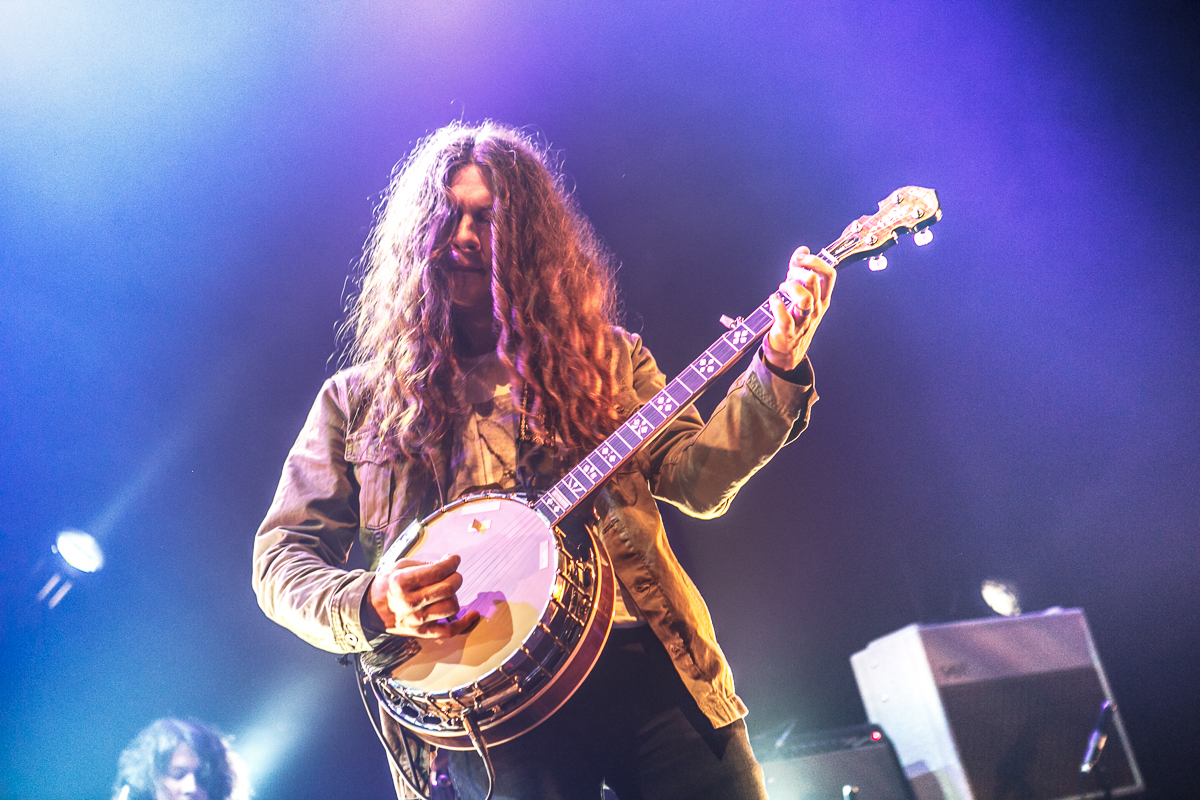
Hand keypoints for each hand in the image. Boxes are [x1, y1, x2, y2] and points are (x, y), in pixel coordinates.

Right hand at [369, 554, 480, 638]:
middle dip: (456, 577)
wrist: (370, 610)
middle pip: (448, 589)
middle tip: (453, 574)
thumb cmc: (388, 585)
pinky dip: (464, 624)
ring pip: (451, 607)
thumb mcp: (401, 567)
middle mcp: (410, 602)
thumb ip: (426, 565)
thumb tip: (449, 562)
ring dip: (455, 596)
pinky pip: (449, 631)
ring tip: (448, 591)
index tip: (454, 559)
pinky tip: (472, 614)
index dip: (451, 563)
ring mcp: (416, 620)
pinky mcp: (421, 632)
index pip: (438, 571)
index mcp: (402, 582)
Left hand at [762, 246, 835, 372]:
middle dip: (797, 271)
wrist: (787, 351)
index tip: (801, 258)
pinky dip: (776, 305)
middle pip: (814, 281)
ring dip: (790, 287)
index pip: (829, 274)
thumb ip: (801, 271)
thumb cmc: (794, 319)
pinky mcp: (788, 333)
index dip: (815, 261)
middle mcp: (816, 309)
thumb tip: (803, 249)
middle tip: (788, 276)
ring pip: (804, 299)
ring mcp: (803, 322)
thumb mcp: (801, 293)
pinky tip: (772, 299)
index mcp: (822, 299)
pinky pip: (785, 317)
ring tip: (781, 289)